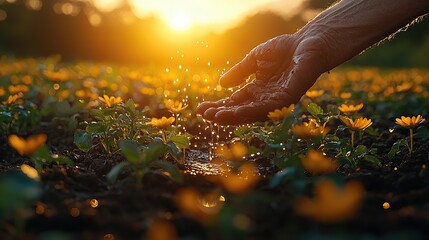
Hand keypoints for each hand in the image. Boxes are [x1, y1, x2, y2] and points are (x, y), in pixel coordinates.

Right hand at [197, 34, 327, 124]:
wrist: (308, 42)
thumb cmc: (284, 49)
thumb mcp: (254, 60)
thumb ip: (239, 72)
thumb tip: (221, 85)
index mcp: (257, 90)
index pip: (235, 102)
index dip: (219, 106)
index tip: (202, 109)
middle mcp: (265, 99)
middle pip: (240, 111)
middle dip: (222, 114)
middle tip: (204, 116)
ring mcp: (275, 101)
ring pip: (251, 113)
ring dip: (232, 116)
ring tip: (215, 117)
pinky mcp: (287, 99)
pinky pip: (266, 108)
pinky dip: (249, 111)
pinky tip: (236, 111)